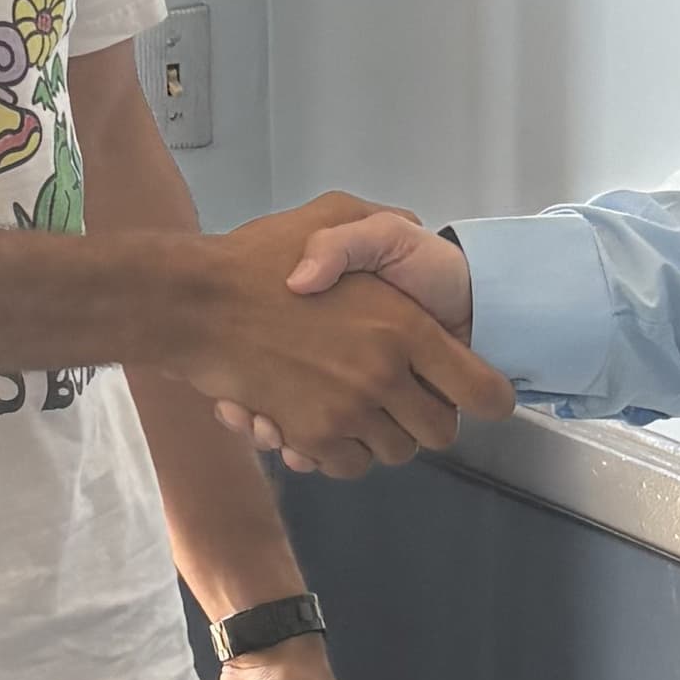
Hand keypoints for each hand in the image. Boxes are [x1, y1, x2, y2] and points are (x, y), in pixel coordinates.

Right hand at [127, 198, 511, 477]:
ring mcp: (346, 413)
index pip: (481, 390)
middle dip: (429, 420)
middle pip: (440, 433)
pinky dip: (343, 453)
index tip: (476, 396)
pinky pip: (348, 466)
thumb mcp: (332, 214)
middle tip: (407, 398)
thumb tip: (415, 238)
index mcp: (404, 325)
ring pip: (394, 454)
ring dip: (384, 436)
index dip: (487, 398)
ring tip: (362, 406)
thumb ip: (381, 229)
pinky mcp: (309, 438)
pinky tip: (326, 422)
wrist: (192, 303)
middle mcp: (384, 376)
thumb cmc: (259, 255)